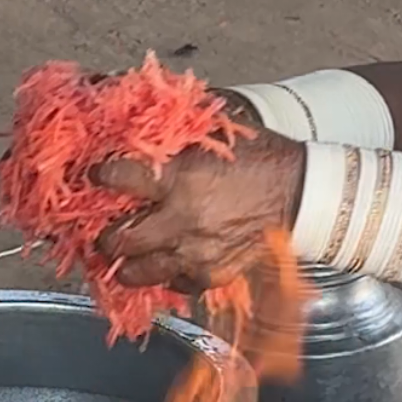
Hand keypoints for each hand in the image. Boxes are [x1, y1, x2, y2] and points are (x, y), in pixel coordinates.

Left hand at [95, 130, 304, 291]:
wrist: (302, 194)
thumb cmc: (260, 159)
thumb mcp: (215, 134)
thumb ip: (174, 131)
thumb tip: (142, 117)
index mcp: (181, 179)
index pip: (117, 178)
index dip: (101, 175)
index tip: (99, 175)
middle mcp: (183, 220)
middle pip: (117, 240)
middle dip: (105, 233)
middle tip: (106, 225)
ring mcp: (196, 253)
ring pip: (136, 273)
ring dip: (126, 263)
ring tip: (127, 252)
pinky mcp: (212, 274)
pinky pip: (173, 284)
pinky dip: (165, 274)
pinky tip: (166, 260)